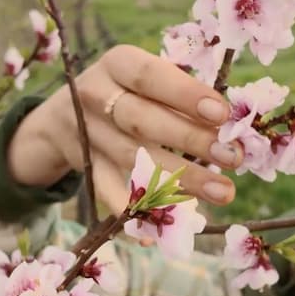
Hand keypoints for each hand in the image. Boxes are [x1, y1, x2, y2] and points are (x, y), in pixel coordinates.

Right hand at [7, 44, 242, 215]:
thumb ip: (181, 93)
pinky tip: (157, 232)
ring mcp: (87, 133)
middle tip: (233, 157)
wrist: (61, 116)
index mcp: (117, 63)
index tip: (222, 114)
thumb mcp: (145, 78)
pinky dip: (131, 211)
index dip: (186, 95)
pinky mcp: (85, 166)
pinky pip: (107, 191)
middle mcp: (96, 95)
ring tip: (222, 192)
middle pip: (142, 119)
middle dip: (190, 139)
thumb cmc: (128, 91)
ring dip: (180, 178)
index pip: (151, 76)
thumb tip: (232, 124)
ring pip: (133, 158)